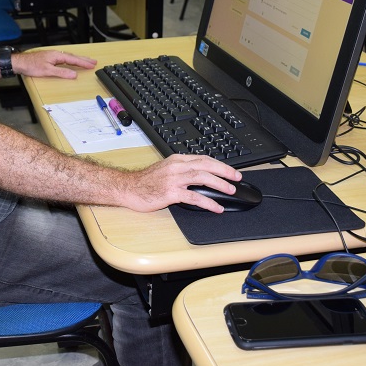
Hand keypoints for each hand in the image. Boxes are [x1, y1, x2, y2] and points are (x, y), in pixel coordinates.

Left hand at [12, 50, 96, 79]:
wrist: (20, 63)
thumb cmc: (32, 65)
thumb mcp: (48, 71)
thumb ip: (62, 73)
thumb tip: (73, 74)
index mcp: (57, 56)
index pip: (73, 59)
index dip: (83, 63)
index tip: (92, 65)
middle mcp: (56, 54)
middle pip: (73, 57)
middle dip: (84, 59)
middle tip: (93, 61)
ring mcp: (53, 56)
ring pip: (69, 57)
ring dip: (78, 59)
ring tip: (86, 61)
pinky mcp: (50, 58)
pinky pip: (64, 58)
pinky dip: (71, 60)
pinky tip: (71, 62)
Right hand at [120, 155, 241, 212]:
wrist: (129, 188)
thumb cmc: (145, 182)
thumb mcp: (165, 169)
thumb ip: (181, 170)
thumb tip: (200, 176)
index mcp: (177, 160)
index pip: (203, 159)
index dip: (219, 164)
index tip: (230, 170)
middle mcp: (177, 167)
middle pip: (206, 165)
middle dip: (224, 171)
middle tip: (237, 178)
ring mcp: (174, 179)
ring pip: (202, 178)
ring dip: (219, 184)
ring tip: (230, 190)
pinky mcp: (171, 192)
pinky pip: (194, 197)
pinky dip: (208, 202)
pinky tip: (216, 207)